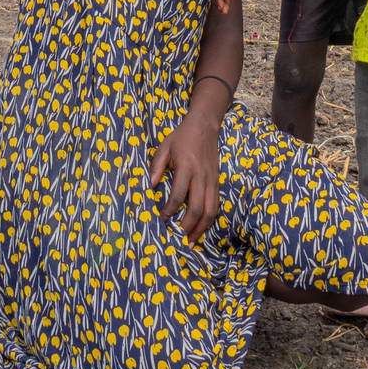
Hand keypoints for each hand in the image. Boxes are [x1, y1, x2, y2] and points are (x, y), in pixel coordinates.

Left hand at [148, 111, 221, 244]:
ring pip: (210, 211)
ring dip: (201, 229)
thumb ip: (156, 167)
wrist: (205, 126)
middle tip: (177, 239)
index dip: (169, 211)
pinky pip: (215, 206)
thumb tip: (150, 187)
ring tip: (191, 242)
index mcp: (187, 167)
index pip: (178, 196)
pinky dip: (209, 220)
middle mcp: (201, 177)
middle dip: (187, 227)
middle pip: (197, 209)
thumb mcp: (164, 147)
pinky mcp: (217, 183)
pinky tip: (200, 229)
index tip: (160, 221)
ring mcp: (212, 181)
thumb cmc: (181, 137)